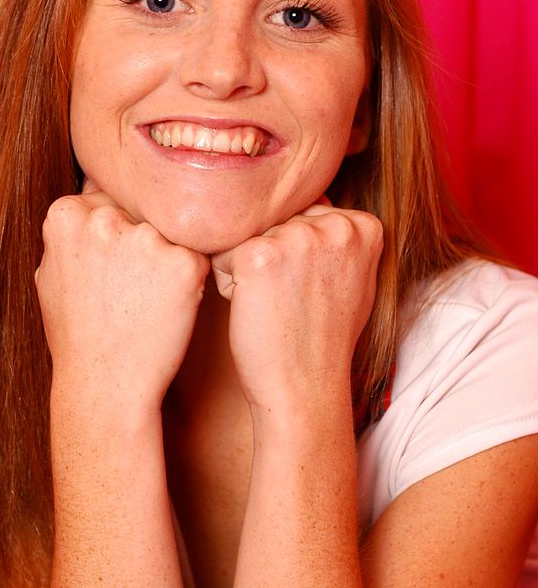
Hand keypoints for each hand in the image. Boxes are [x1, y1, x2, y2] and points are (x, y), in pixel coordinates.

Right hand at [35, 181, 209, 412]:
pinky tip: (167, 306)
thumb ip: (69, 232)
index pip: (107, 200)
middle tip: (131, 288)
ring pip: (169, 232)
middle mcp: (104, 219)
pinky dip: (188, 281)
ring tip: (147, 300)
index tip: (112, 270)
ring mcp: (145, 239)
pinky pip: (195, 258)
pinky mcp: (184, 263)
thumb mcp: (51, 273)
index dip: (117, 237)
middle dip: (142, 243)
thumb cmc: (78, 333)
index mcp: (66, 215)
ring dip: (166, 259)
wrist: (105, 384)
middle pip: (140, 212)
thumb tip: (85, 201)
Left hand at [211, 201, 382, 413]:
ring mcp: (298, 237)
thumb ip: (338, 238)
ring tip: (275, 306)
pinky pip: (223, 254)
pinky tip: (255, 310)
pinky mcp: (259, 254)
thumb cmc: (323, 339)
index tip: (313, 291)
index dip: (298, 255)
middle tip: (291, 302)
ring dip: (249, 269)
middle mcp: (335, 224)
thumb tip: (316, 201)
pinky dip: (229, 284)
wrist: (305, 387)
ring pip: (249, 235)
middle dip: (273, 257)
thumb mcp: (352, 278)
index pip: (306, 214)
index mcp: (364, 226)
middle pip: (277, 220)